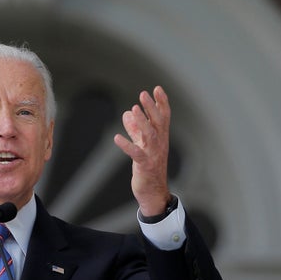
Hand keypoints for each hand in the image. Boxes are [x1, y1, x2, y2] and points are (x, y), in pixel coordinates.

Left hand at [113, 86, 170, 216]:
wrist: (153, 191)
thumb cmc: (148, 167)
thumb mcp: (142, 144)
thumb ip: (135, 129)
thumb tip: (127, 113)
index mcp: (160, 137)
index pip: (164, 117)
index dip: (161, 102)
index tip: (157, 88)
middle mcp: (159, 143)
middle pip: (158, 122)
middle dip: (151, 108)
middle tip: (144, 94)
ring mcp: (153, 154)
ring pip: (149, 135)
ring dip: (141, 122)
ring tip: (133, 109)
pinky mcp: (144, 165)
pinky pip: (136, 153)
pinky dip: (127, 145)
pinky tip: (117, 137)